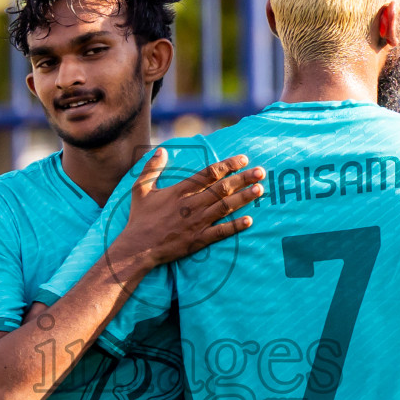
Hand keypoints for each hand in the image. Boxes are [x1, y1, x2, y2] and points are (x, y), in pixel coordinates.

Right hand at [111, 149, 264, 273]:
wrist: (137, 248)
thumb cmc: (139, 219)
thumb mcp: (140, 189)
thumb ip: (151, 169)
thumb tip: (161, 150)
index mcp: (180, 191)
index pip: (209, 173)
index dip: (228, 165)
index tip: (243, 159)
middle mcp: (191, 205)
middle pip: (222, 188)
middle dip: (243, 178)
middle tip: (261, 171)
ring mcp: (196, 223)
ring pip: (225, 207)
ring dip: (244, 198)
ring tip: (260, 190)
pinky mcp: (198, 240)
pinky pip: (220, 232)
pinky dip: (235, 226)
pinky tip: (249, 220)